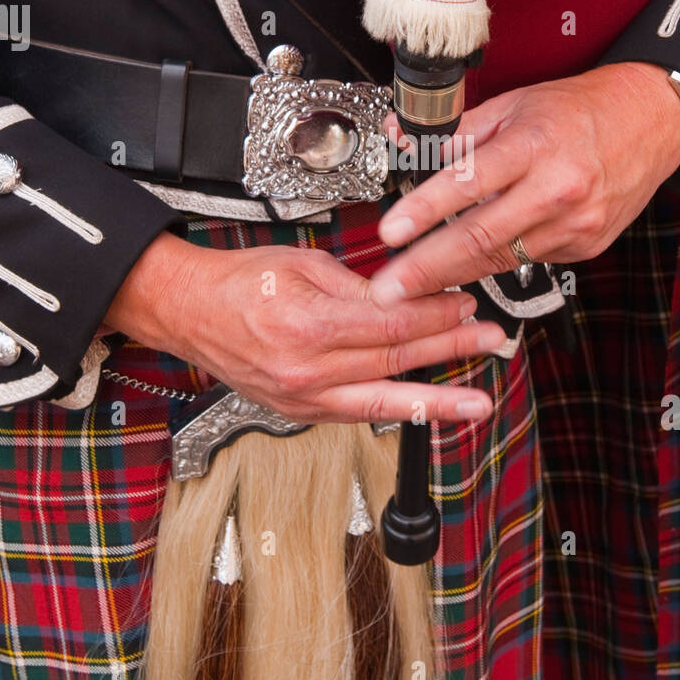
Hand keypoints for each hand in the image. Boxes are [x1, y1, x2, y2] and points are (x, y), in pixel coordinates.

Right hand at [106, 232, 505, 423]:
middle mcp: (308, 371)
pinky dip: (398, 412)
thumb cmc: (239, 283)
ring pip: (384, 401)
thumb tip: (407, 295)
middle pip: (395, 360)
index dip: (434, 315)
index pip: (390, 324)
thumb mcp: (303, 265)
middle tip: (490, 340)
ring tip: (477, 402)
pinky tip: (429, 411)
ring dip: (437, 399)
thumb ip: (358, 286)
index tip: (464, 302)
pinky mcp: (301, 413)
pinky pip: (360, 414)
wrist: (189, 312)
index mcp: (308, 326)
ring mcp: (304, 399)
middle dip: (450, 349)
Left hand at [370, 62, 679, 304]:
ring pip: (502, 259)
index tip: (390, 232)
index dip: (424, 211)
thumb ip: (458, 132)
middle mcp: (558, 189)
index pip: (468, 183)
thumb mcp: (514, 105)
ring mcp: (576, 224)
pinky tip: (473, 261)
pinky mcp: (587, 246)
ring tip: (414, 286)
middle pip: (481, 237)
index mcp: (534, 145)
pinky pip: (530, 260)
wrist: (651, 119)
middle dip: (427, 268)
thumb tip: (403, 139)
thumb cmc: (579, 109)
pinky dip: (497, 261)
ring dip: (454, 275)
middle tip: (388, 289)